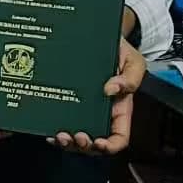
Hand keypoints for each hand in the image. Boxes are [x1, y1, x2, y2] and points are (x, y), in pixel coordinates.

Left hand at [48, 36, 143, 155]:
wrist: (99, 36)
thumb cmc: (119, 51)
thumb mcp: (133, 61)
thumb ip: (131, 77)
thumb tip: (112, 90)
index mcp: (119, 109)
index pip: (119, 137)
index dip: (110, 146)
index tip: (99, 143)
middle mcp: (100, 114)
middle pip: (94, 143)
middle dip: (84, 146)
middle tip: (76, 137)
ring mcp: (82, 111)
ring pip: (75, 137)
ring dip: (67, 143)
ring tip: (60, 136)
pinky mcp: (66, 103)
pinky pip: (60, 123)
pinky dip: (54, 132)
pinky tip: (49, 131)